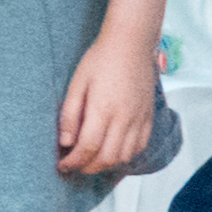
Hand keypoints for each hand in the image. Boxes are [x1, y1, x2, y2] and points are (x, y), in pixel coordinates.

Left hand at [56, 25, 160, 175]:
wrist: (130, 44)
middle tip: (73, 165)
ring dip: (105, 165)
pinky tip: (112, 151)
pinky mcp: (148, 117)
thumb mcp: (77, 84)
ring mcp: (139, 119)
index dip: (73, 162)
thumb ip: (70, 115)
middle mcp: (125, 118)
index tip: (62, 165)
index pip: (88, 148)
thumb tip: (65, 142)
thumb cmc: (101, 59)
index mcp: (104, 109)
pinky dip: (125, 156)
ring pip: (124, 156)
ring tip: (90, 160)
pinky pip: (139, 147)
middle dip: (87, 168)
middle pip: (107, 158)